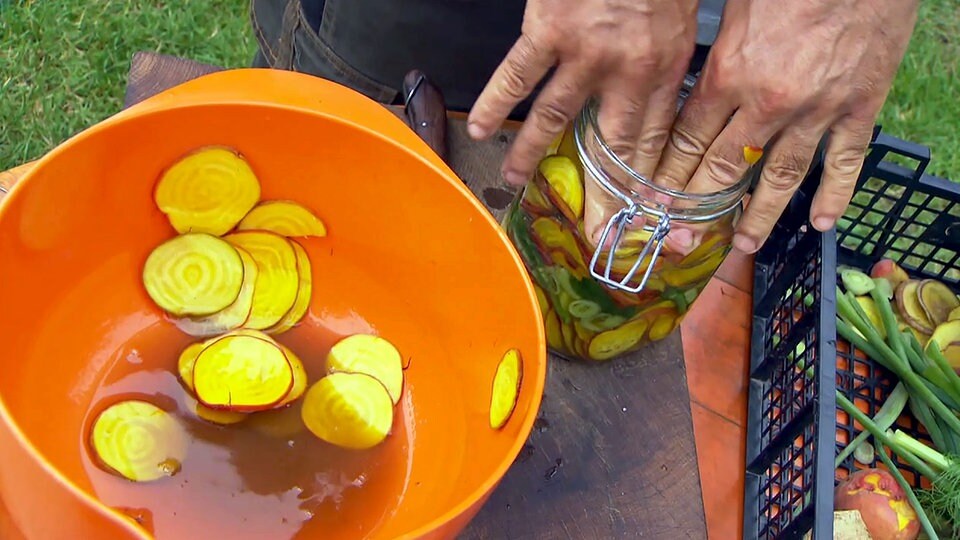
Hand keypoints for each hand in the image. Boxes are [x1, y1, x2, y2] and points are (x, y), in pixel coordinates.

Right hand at [466, 0, 698, 206]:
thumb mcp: (685, 13)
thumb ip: (670, 54)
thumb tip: (662, 91)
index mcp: (664, 66)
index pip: (652, 141)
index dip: (643, 183)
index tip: (637, 217)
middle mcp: (625, 71)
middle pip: (609, 148)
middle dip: (599, 196)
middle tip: (589, 232)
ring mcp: (583, 54)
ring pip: (554, 118)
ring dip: (531, 154)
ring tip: (513, 181)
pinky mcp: (546, 32)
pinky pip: (516, 76)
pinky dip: (494, 102)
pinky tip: (477, 126)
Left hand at [653, 0, 918, 253]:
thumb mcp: (734, 12)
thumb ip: (714, 57)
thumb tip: (691, 90)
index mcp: (729, 74)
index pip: (689, 140)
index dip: (669, 177)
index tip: (654, 203)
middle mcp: (768, 103)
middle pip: (725, 168)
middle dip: (699, 207)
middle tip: (682, 236)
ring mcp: (817, 111)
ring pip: (781, 178)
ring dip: (760, 215)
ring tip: (744, 244)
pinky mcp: (860, 108)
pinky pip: (845, 163)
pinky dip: (835, 195)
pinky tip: (822, 222)